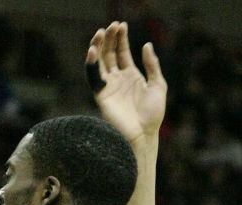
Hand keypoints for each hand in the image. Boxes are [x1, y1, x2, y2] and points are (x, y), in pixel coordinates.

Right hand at [86, 21, 166, 142]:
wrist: (143, 134)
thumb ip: (152, 65)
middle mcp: (117, 80)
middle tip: (111, 25)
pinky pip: (93, 77)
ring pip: (99, 63)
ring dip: (98, 47)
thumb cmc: (152, 114)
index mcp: (131, 76)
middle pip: (109, 54)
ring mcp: (108, 87)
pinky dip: (91, 64)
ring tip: (100, 33)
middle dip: (109, 39)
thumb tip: (146, 45)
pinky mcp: (101, 95)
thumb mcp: (158, 85)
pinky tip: (93, 51)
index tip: (121, 25)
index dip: (121, 39)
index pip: (122, 53)